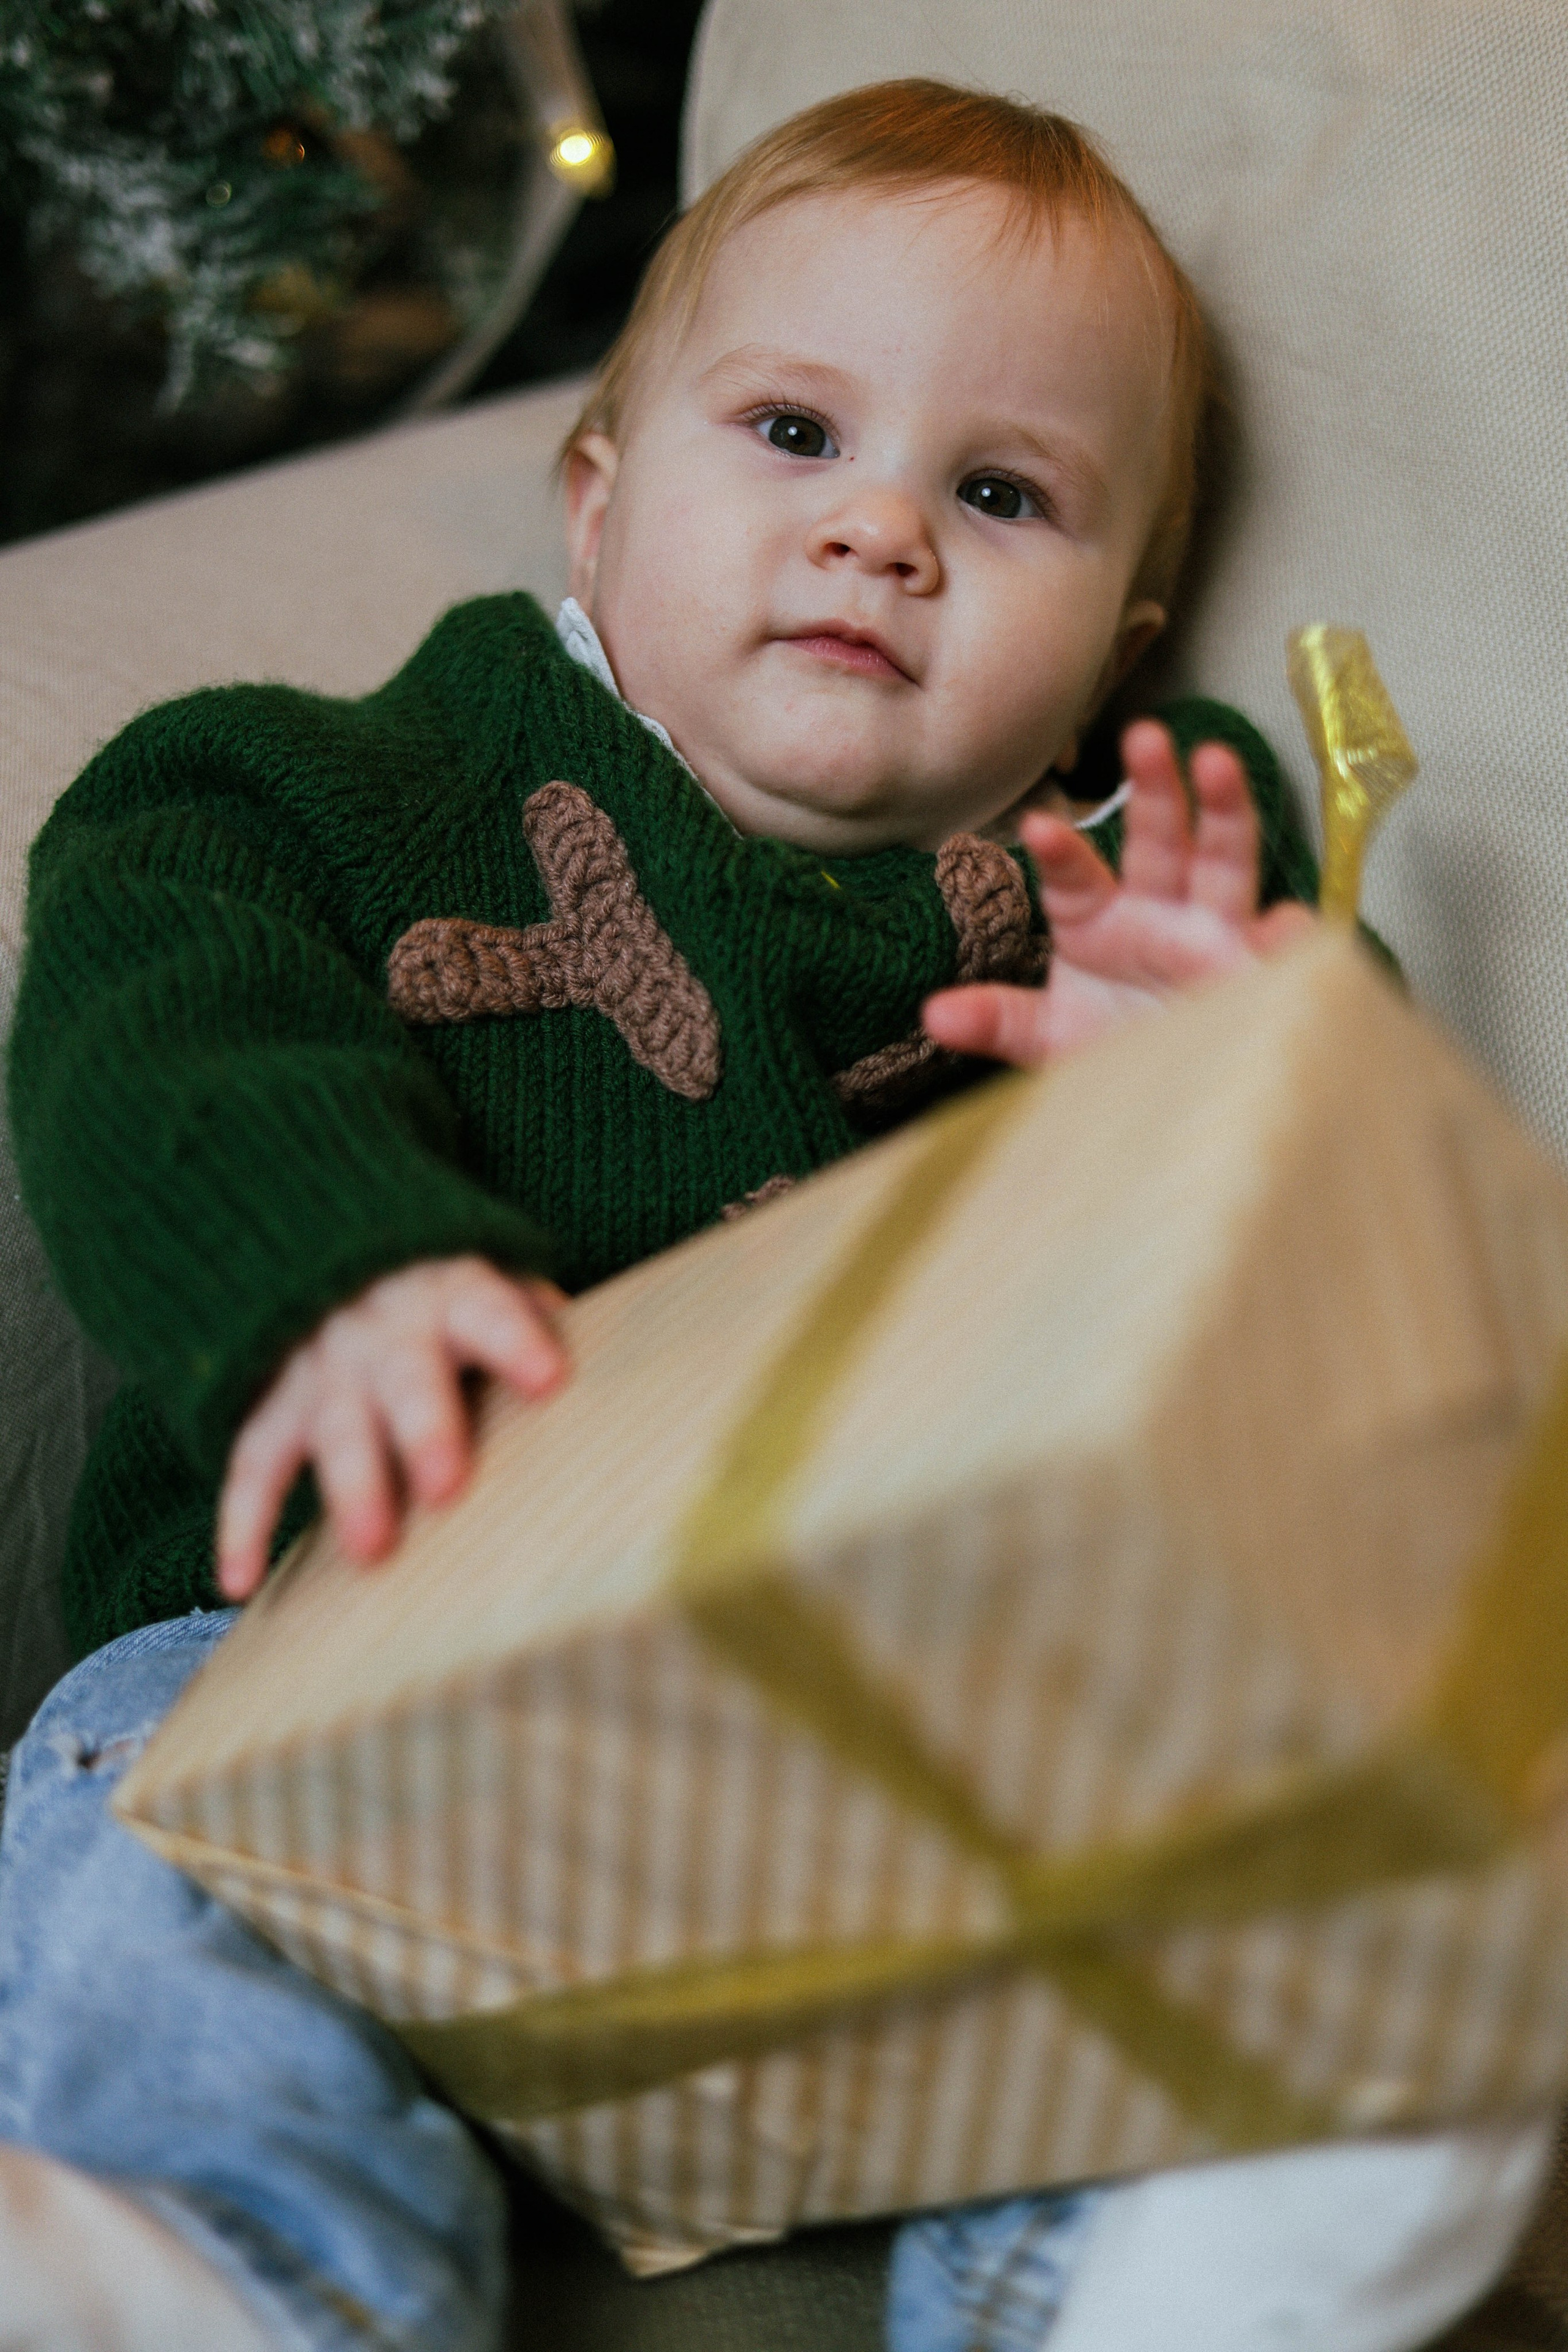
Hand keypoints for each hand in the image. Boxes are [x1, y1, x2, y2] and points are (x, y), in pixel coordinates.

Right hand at [217, 1256, 567, 1600]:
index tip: (549, 1378)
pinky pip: (251, 1461)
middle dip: (425, 1430)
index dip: (517, 1340)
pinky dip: (241, 1522)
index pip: (489, 1310)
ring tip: (372, 1551)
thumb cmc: (441, 1292)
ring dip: (352, 1487)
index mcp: (451, 1294)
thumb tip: (608, 1361)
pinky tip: (239, 1582)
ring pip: (334, 1426)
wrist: (321, 1245)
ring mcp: (322, 1366)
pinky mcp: (272, 1403)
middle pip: (407, 1378)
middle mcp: (383, 1328)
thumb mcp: (488, 1283)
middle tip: (448, 1487)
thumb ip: (533, 1319)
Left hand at [923, 719, 1315, 1065]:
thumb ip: (999, 1022)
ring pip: (1225, 863)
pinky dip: (1287, 936)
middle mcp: (1161, 911)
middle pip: (1159, 841)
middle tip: (1144, 736)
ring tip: (1219, 764)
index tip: (1037, 826)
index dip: (1060, 853)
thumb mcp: (1050, 1042)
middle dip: (1154, 790)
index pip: (1075, 876)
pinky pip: (1283, 947)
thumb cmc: (1110, 1052)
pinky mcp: (1263, 973)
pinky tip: (1286, 930)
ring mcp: (1216, 934)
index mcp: (1099, 918)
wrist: (1176, 1100)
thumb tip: (934, 1016)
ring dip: (1225, 812)